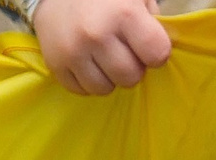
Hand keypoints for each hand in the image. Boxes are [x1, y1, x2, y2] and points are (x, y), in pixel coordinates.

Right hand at [34, 0, 172, 94]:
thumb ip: (152, 23)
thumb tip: (159, 54)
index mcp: (123, 13)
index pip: (157, 54)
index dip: (156, 54)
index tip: (147, 46)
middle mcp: (97, 34)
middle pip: (130, 77)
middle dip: (131, 68)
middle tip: (122, 52)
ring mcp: (73, 51)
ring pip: (105, 89)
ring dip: (108, 77)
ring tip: (103, 57)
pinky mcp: (56, 64)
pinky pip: (82, 90)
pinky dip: (88, 80)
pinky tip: (87, 61)